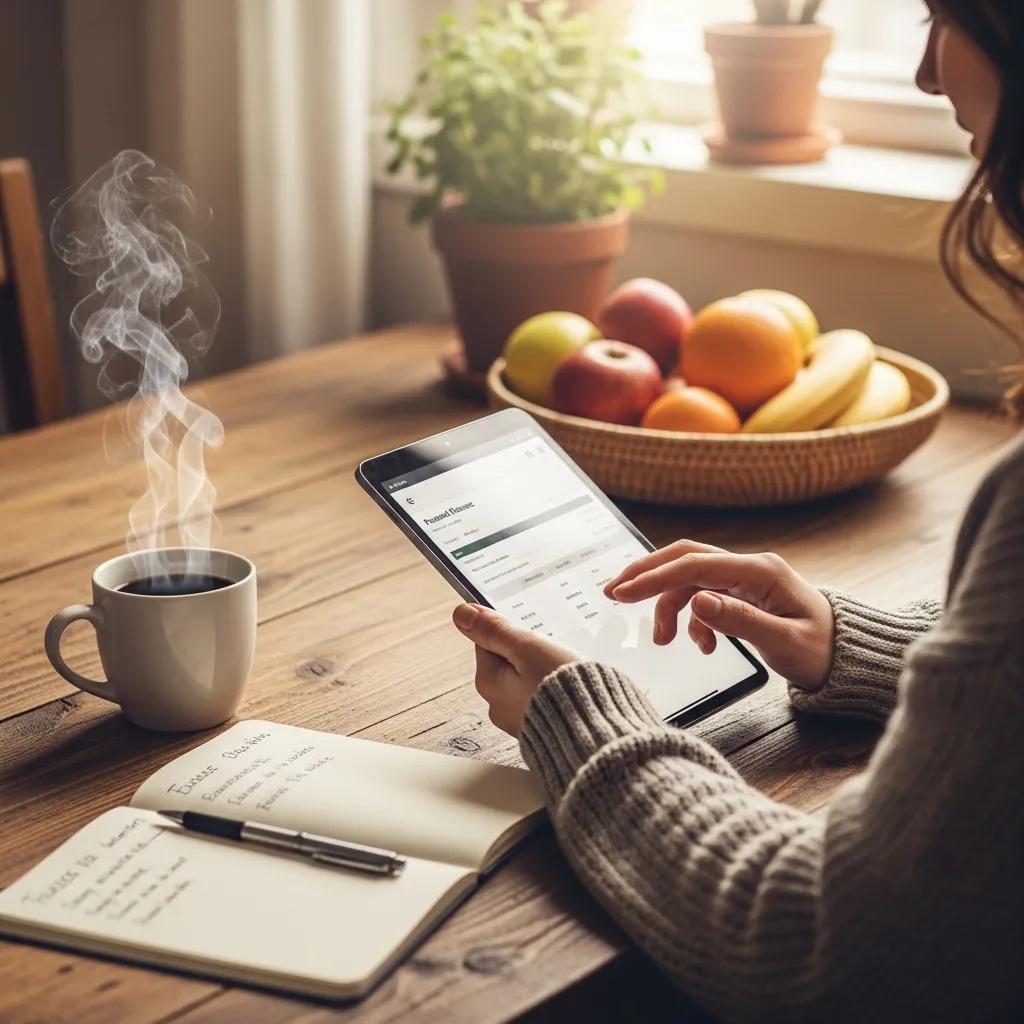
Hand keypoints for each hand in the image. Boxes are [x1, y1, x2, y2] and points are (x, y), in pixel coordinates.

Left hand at [452, 603, 577, 736]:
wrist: (595, 733)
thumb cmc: (564, 691)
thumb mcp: (528, 649)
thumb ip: (495, 630)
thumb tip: (462, 614)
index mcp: (489, 683)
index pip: (488, 641)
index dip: (512, 632)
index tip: (532, 633)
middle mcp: (498, 705)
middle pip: (508, 661)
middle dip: (530, 653)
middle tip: (553, 653)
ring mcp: (519, 719)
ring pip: (527, 679)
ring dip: (544, 671)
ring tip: (565, 672)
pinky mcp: (540, 728)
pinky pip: (541, 698)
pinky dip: (553, 690)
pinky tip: (570, 689)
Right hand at [604, 540, 834, 690]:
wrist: (849, 656)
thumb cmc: (824, 650)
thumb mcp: (783, 642)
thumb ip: (739, 620)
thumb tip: (697, 602)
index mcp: (760, 571)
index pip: (694, 566)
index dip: (654, 578)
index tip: (622, 593)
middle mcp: (749, 567)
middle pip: (685, 558)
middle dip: (647, 574)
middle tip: (614, 592)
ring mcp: (745, 579)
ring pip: (690, 580)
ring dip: (668, 606)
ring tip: (662, 641)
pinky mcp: (742, 594)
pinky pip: (703, 597)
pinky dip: (692, 620)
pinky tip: (701, 645)